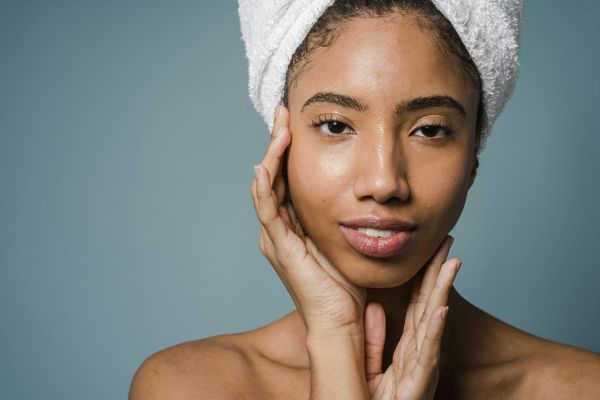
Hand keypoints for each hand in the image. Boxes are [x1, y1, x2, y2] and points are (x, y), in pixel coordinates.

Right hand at [251, 105, 366, 334]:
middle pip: (273, 175)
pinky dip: (265, 187)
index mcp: (295, 225)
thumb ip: (352, 214)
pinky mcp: (280, 248)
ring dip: (271, 155)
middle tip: (284, 111)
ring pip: (267, 187)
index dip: (290, 148)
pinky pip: (268, 212)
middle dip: (278, 142)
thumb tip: (375, 187)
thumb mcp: (348, 238)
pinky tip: (265, 165)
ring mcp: (277, 237)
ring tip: (280, 126)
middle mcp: (280, 228)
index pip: (288, 177)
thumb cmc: (349, 284)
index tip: (299, 119)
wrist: (342, 322)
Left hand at [364, 236, 458, 398]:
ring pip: (432, 324)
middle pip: (429, 307)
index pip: (418, 305)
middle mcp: (418, 355)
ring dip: (442, 293)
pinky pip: (425, 355)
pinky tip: (440, 310)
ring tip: (450, 264)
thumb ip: (374, 337)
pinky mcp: (416, 386)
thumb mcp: (369, 364)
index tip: (432, 250)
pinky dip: (434, 332)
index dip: (426, 277)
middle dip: (439, 275)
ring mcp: (420, 369)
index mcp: (406, 348)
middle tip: (447, 243)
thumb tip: (376, 308)